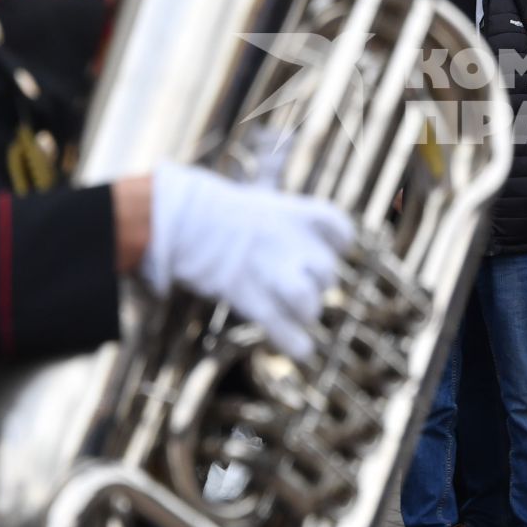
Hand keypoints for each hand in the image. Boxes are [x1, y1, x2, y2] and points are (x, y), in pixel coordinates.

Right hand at [139, 163, 355, 360]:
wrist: (185, 218)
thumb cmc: (215, 207)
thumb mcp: (256, 196)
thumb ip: (275, 192)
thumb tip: (278, 175)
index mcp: (296, 215)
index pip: (340, 232)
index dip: (338, 244)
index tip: (333, 249)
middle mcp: (291, 243)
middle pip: (328, 273)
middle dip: (318, 285)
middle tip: (298, 284)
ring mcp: (271, 271)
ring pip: (308, 303)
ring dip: (307, 312)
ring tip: (297, 312)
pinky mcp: (249, 296)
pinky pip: (278, 325)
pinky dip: (293, 343)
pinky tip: (303, 351)